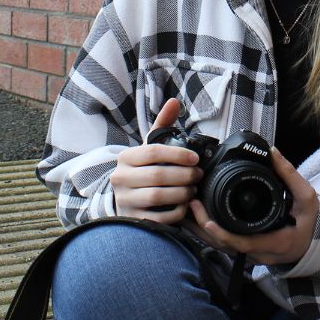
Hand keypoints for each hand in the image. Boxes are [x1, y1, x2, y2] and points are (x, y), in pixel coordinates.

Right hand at [110, 99, 202, 223]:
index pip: (153, 152)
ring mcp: (124, 200)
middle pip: (157, 175)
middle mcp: (120, 178)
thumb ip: (162, 125)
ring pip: (158, 196)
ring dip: (182, 193)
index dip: (177, 154)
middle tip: (198, 175)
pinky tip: (185, 206)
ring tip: (193, 190)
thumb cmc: (144, 170)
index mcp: (125, 158)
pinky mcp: (133, 218)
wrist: (126, 199)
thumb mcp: (149, 148)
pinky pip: (158, 217)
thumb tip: (175, 102)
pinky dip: (176, 212)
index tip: (195, 158)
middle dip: (184, 175)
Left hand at [186, 146, 319, 265]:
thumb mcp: (307, 198)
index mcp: (275, 243)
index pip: (243, 244)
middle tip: (191, 204)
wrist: (316, 244)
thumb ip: (290, 175)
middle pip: (224, 246)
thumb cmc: (312, 222)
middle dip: (203, 229)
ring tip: (187, 209)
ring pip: (220, 247)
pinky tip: (198, 217)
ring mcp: (251, 255)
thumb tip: (273, 152)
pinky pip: (224, 244)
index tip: (207, 220)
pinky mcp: (246, 251)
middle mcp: (259, 254)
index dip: (223, 234)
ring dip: (202, 231)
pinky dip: (209, 232)